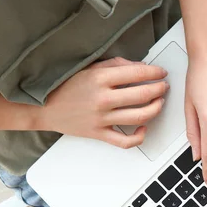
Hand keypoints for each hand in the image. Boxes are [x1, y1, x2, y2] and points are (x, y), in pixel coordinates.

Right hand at [39, 57, 168, 147]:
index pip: (138, 74)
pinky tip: (144, 127)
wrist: (43, 107)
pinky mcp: (99, 134)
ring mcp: (102, 119)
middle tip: (164, 86)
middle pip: (143, 95)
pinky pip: (125, 141)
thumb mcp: (89, 67)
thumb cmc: (65, 86)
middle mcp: (103, 99)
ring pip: (140, 116)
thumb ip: (115, 65)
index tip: (161, 72)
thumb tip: (141, 67)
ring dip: (156, 109)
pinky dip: (139, 136)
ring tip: (159, 102)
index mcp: (100, 78)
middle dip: (159, 89)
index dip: (155, 72)